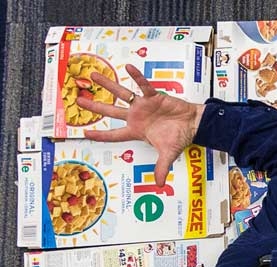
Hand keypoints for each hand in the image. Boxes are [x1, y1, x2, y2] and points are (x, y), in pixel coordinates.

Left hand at [76, 64, 205, 186]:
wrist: (193, 124)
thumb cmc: (180, 137)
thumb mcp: (169, 154)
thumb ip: (162, 167)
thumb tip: (160, 184)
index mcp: (137, 131)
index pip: (114, 134)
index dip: (100, 135)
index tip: (85, 133)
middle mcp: (136, 117)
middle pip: (111, 111)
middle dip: (95, 107)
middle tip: (79, 102)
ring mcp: (143, 106)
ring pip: (122, 94)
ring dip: (108, 85)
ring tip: (93, 76)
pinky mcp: (154, 96)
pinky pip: (143, 85)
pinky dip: (137, 77)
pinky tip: (128, 68)